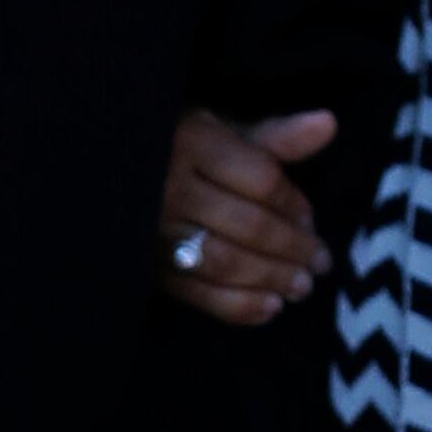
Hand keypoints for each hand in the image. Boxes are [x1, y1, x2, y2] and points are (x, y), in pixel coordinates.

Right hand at [157, 109, 336, 324]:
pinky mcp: (143, 263)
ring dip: (272, 279)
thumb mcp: (219, 129)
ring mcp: (151, 228)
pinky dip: (239, 306)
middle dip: (293, 249)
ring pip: (226, 262)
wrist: (102, 165)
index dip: (295, 205)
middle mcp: (167, 184)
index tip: (312, 221)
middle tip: (321, 263)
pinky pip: (197, 293)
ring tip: (302, 287)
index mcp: (189, 140)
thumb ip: (273, 136)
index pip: (261, 180)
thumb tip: (329, 123)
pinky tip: (270, 307)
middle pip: (249, 225)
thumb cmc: (175, 144)